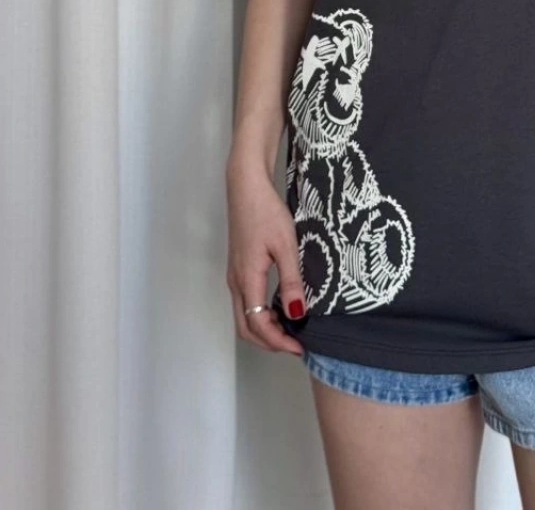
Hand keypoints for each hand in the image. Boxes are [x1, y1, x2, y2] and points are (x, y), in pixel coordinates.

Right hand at [225, 160, 307, 356]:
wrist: (246, 187)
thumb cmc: (266, 212)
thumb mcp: (286, 245)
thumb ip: (291, 281)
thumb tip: (297, 314)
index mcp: (247, 279)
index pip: (258, 324)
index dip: (278, 341)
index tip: (300, 348)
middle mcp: (235, 282)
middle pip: (246, 327)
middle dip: (269, 342)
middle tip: (295, 344)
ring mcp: (234, 275)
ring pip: (244, 315)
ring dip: (264, 329)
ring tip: (291, 329)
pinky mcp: (237, 267)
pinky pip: (245, 301)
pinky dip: (261, 314)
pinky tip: (280, 306)